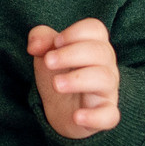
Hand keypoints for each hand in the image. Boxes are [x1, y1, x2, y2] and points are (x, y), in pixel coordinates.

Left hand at [27, 18, 119, 137]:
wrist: (61, 111)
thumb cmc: (60, 74)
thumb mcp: (47, 52)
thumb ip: (40, 39)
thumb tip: (34, 46)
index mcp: (95, 46)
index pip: (96, 29)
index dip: (75, 32)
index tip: (56, 43)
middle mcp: (106, 66)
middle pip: (101, 52)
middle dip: (71, 54)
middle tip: (48, 62)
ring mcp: (107, 91)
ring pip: (105, 79)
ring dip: (78, 79)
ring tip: (56, 84)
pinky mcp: (105, 115)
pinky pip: (110, 116)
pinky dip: (94, 116)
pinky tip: (76, 116)